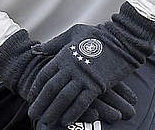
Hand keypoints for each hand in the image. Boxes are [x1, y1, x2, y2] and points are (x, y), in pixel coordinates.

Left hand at [0, 29, 136, 124]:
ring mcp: (84, 77)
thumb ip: (54, 44)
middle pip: (51, 89)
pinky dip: (73, 113)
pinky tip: (65, 121)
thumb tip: (35, 49)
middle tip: (33, 115)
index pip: (45, 75)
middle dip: (41, 103)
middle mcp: (71, 68)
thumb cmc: (98, 35)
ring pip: (64, 98)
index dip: (36, 88)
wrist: (123, 39)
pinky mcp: (97, 85)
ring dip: (54, 111)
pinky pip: (82, 102)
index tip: (31, 98)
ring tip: (46, 121)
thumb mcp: (72, 33)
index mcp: (64, 55)